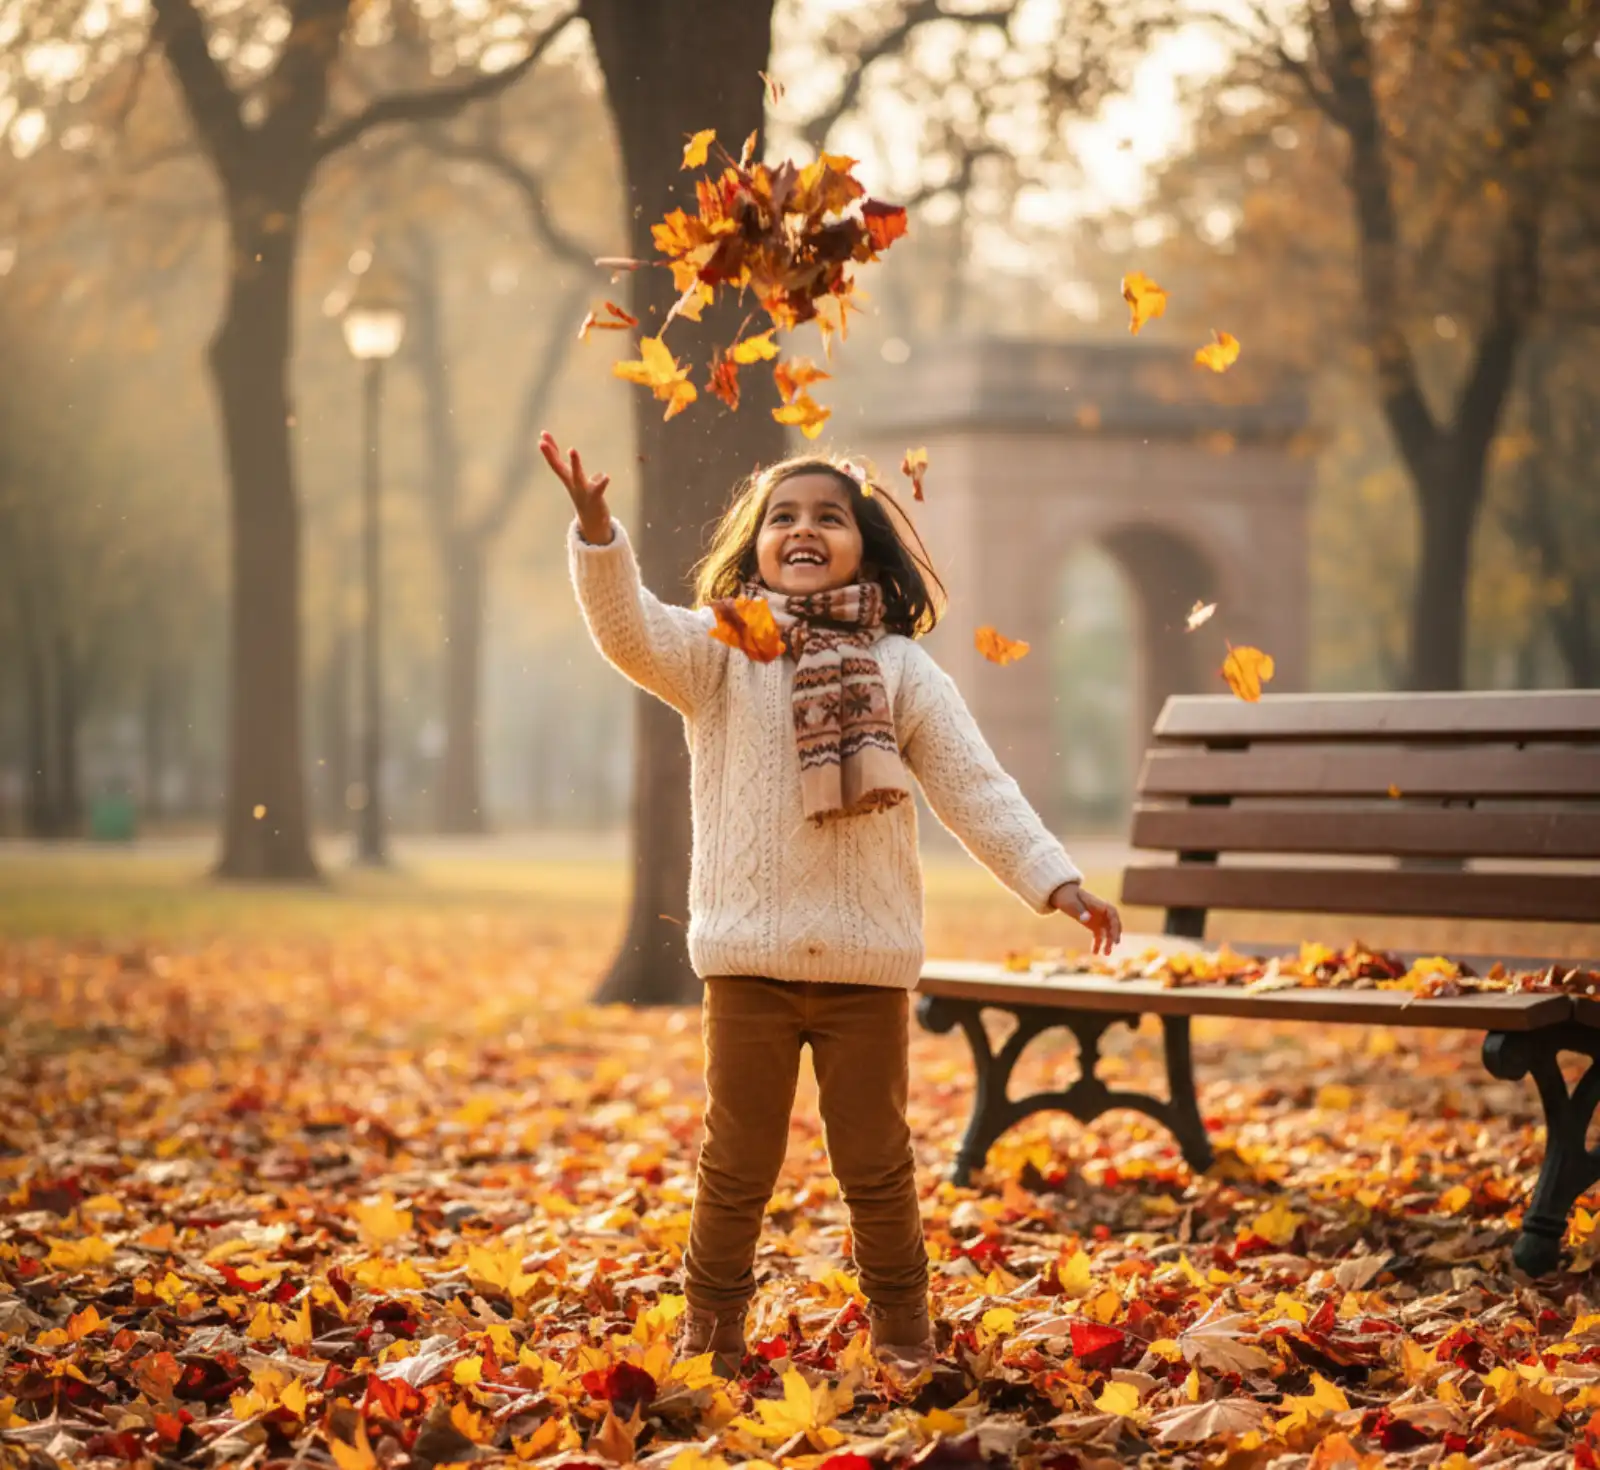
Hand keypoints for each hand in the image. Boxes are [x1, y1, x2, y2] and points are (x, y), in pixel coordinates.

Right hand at [539, 430, 611, 544]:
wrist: (593, 524)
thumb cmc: (589, 502)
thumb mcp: (585, 486)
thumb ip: (588, 477)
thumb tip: (597, 475)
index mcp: (568, 479)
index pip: (556, 461)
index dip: (550, 448)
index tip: (542, 434)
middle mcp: (572, 484)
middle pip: (558, 467)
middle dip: (550, 454)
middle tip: (541, 441)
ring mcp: (582, 491)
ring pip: (576, 476)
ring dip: (574, 463)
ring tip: (572, 450)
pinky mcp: (595, 498)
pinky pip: (598, 489)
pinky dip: (601, 483)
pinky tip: (606, 477)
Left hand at [1048, 881, 1121, 955]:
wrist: (1062, 895)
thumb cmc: (1067, 897)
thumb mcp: (1070, 903)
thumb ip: (1079, 910)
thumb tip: (1087, 919)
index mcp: (1099, 904)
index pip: (1112, 913)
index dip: (1115, 924)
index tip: (1114, 934)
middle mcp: (1102, 912)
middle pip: (1112, 923)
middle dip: (1114, 934)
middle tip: (1114, 944)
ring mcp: (1099, 919)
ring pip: (1107, 931)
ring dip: (1108, 942)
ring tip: (1106, 954)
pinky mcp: (1093, 925)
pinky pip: (1099, 935)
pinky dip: (1098, 944)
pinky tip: (1095, 953)